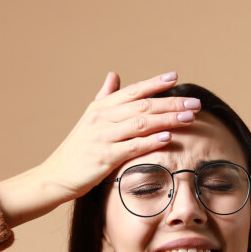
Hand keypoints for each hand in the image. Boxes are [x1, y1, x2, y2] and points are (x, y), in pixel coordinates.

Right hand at [0, 72, 201, 226]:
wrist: (55, 176)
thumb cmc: (78, 149)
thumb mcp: (90, 119)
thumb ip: (105, 97)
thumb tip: (114, 75)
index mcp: (100, 107)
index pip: (132, 91)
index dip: (154, 83)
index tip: (175, 76)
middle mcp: (101, 118)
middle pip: (143, 106)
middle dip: (171, 103)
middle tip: (195, 102)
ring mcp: (102, 137)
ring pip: (141, 123)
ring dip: (168, 119)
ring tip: (190, 117)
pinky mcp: (104, 157)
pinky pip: (132, 146)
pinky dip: (151, 141)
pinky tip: (168, 137)